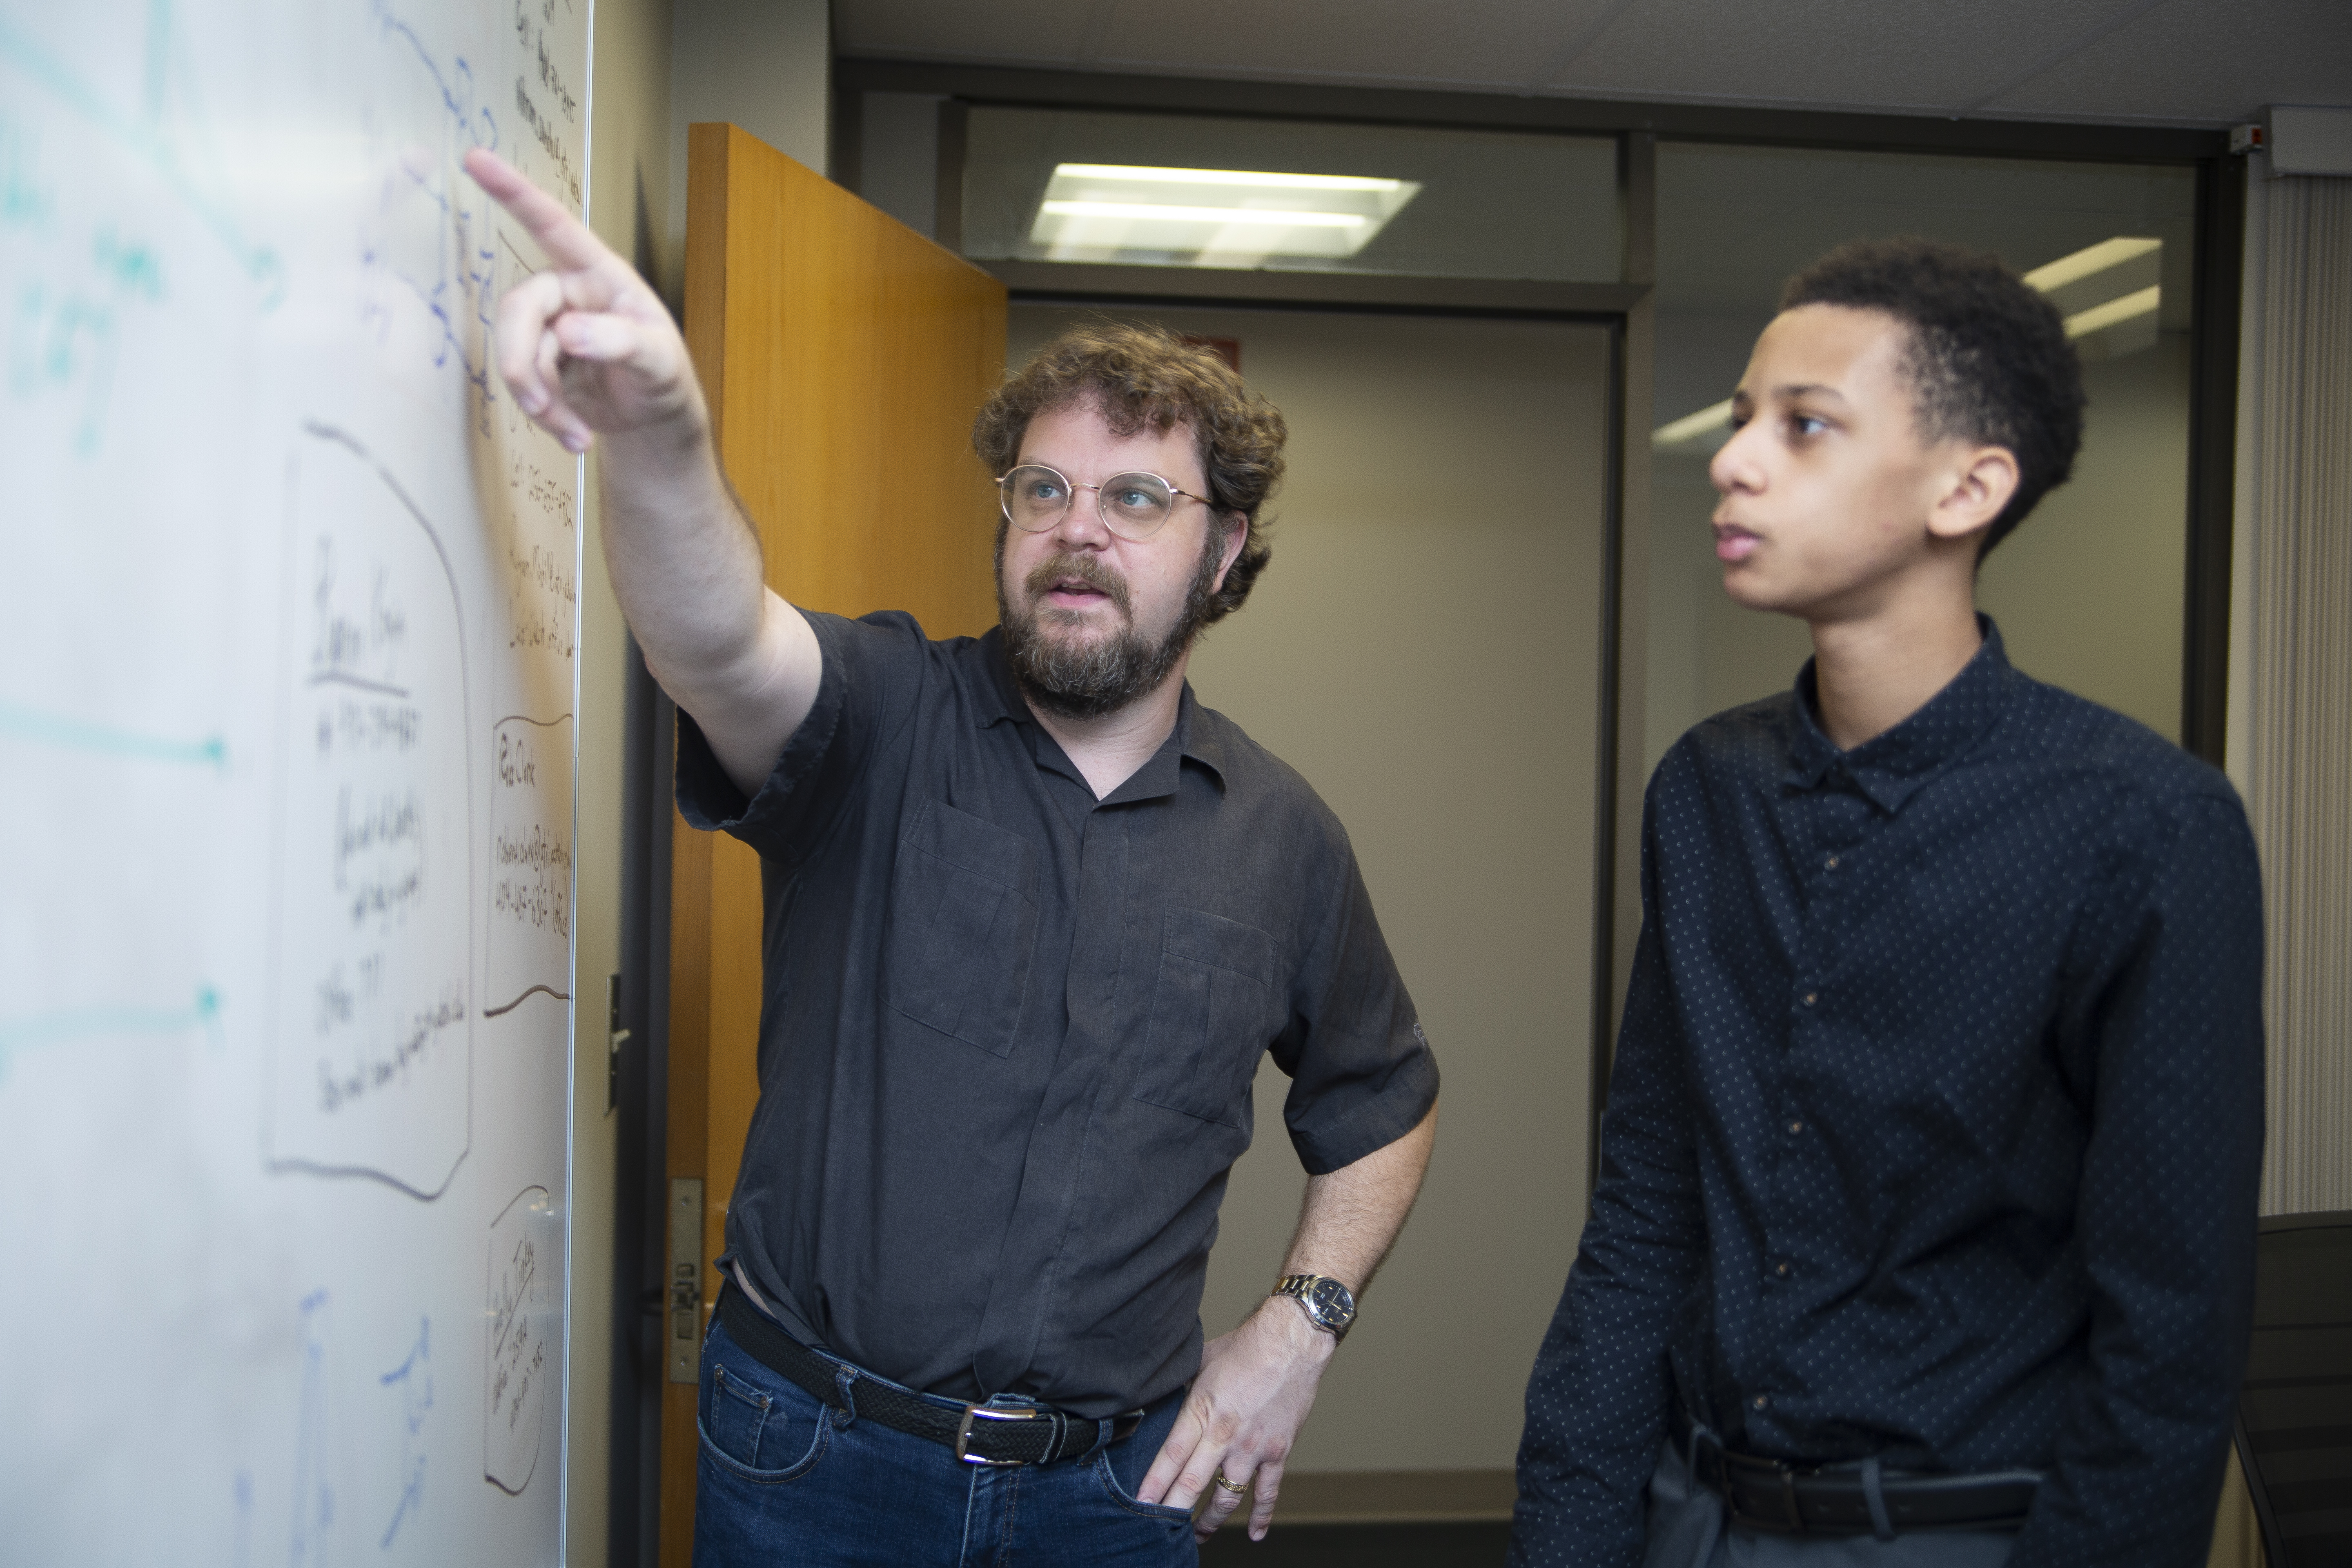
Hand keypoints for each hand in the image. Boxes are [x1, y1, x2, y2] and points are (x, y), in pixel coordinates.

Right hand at [462, 147, 702, 453]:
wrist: (654, 419)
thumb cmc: (664, 375)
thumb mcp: (659, 360)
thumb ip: (619, 342)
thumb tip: (567, 332)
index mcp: (600, 275)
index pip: (553, 225)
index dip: (514, 193)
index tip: (475, 159)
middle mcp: (568, 294)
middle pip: (519, 308)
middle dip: (520, 360)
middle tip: (537, 404)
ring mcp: (550, 328)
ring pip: (515, 352)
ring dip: (537, 399)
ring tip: (575, 433)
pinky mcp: (540, 362)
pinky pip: (523, 383)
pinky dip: (546, 416)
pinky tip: (576, 437)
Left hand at [1137, 1296, 1335, 1541]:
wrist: (1292, 1342)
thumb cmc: (1245, 1347)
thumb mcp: (1201, 1363)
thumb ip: (1183, 1390)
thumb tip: (1163, 1401)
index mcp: (1202, 1410)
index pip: (1171, 1455)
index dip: (1154, 1483)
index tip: (1141, 1504)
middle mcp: (1225, 1434)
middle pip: (1193, 1482)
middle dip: (1174, 1510)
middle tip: (1160, 1531)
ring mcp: (1253, 1447)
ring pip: (1228, 1496)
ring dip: (1211, 1520)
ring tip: (1198, 1534)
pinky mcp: (1278, 1451)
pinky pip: (1268, 1492)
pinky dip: (1262, 1516)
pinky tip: (1255, 1533)